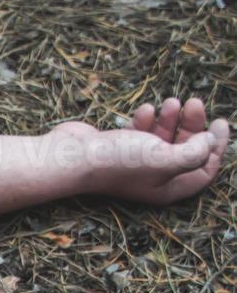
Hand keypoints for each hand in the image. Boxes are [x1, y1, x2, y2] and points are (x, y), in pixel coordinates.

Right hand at [51, 97, 228, 205]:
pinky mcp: (120, 149)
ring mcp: (135, 164)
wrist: (72, 157)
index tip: (220, 123)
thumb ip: (195, 152)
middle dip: (193, 127)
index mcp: (167, 189)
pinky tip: (145, 111)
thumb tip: (208, 141)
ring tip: (171, 103)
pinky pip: (143, 133)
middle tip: (193, 103)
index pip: (204, 171)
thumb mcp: (165, 159)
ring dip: (171, 119)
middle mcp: (153, 179)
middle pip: (186, 151)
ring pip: (165, 139)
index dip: (217, 148)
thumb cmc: (118, 162)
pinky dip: (148, 120)